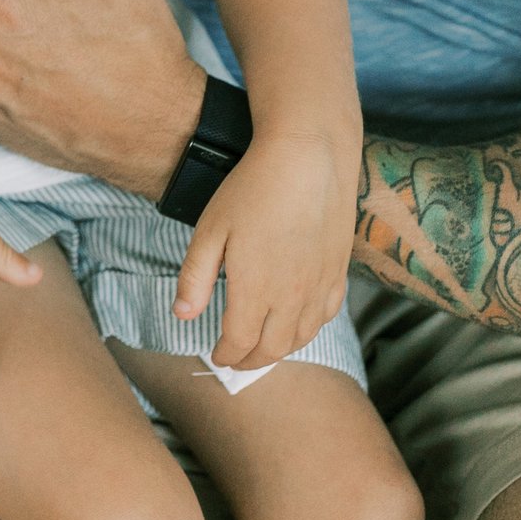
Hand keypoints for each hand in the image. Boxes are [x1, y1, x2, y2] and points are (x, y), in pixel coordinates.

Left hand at [174, 131, 355, 368]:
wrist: (309, 158)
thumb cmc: (253, 189)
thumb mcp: (210, 229)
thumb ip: (196, 278)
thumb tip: (182, 316)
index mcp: (256, 290)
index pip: (239, 342)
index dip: (225, 355)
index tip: (215, 356)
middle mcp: (292, 296)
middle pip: (272, 348)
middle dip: (250, 361)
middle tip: (235, 361)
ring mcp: (320, 286)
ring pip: (302, 337)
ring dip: (279, 350)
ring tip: (262, 349)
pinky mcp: (338, 272)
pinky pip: (325, 317)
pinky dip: (308, 330)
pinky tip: (297, 324)